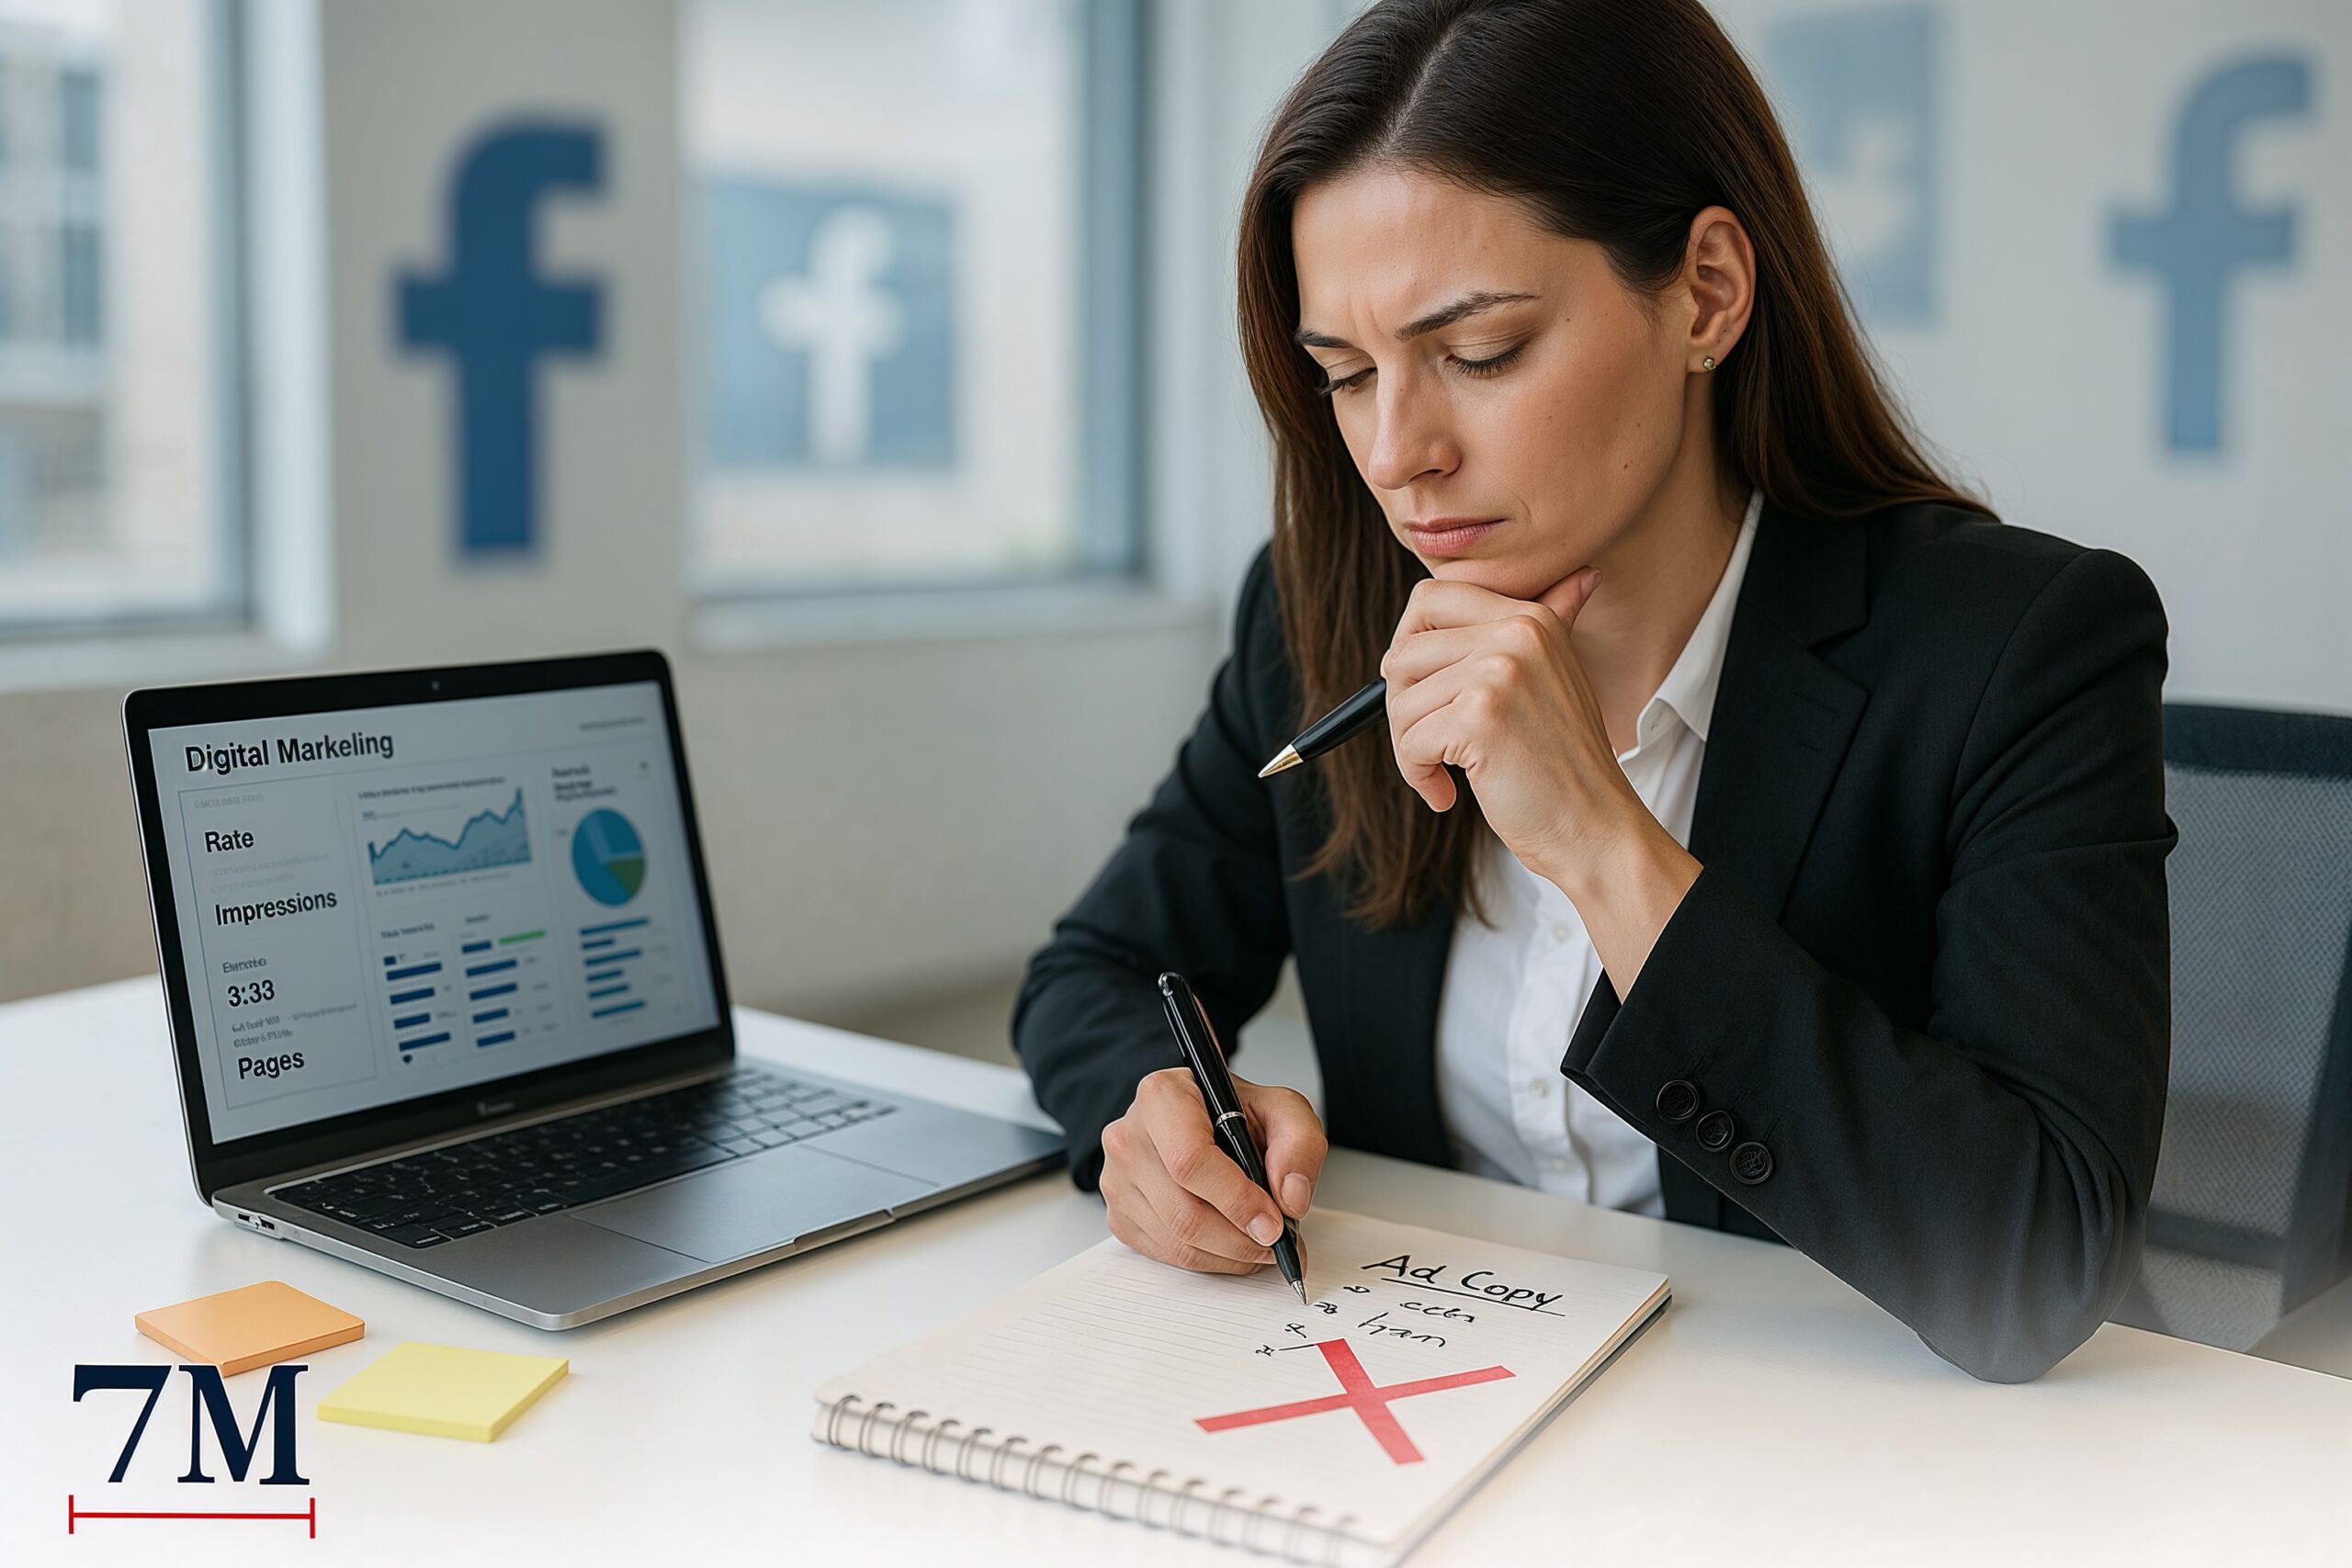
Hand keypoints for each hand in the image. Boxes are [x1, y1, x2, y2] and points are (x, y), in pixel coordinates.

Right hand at [1099, 1066, 1324, 1274]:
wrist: (1203, 1120)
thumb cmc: (1235, 1113)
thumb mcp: (1282, 1110)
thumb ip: (1299, 1146)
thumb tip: (1291, 1199)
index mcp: (1162, 1097)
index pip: (1190, 1160)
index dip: (1236, 1200)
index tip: (1273, 1222)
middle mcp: (1129, 1137)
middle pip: (1183, 1212)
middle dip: (1240, 1239)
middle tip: (1277, 1243)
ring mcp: (1118, 1180)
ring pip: (1176, 1241)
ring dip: (1229, 1255)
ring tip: (1261, 1244)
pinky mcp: (1120, 1215)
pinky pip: (1166, 1255)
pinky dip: (1209, 1260)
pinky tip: (1232, 1243)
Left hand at [1380, 568, 1640, 885]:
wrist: (1595, 827)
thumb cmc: (1565, 762)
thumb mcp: (1560, 678)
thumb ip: (1555, 622)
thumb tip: (1580, 575)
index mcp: (1530, 618)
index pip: (1430, 596)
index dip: (1408, 642)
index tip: (1422, 688)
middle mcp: (1517, 634)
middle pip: (1403, 650)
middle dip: (1400, 703)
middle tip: (1426, 739)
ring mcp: (1499, 673)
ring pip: (1400, 700)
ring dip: (1408, 747)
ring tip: (1442, 770)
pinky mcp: (1480, 718)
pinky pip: (1409, 741)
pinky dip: (1417, 775)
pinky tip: (1447, 792)